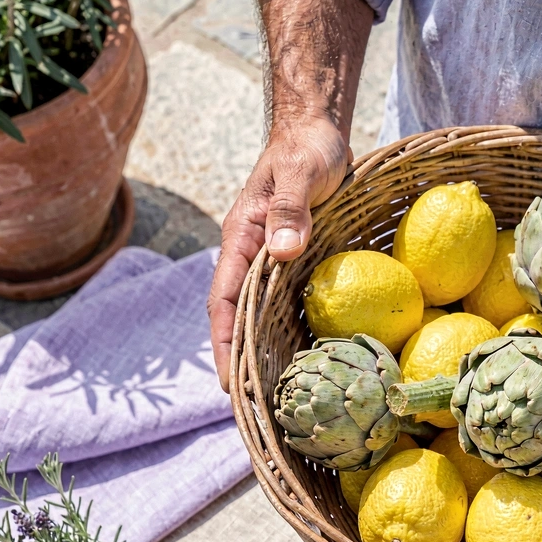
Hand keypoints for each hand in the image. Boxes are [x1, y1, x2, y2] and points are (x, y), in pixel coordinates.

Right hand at [208, 115, 350, 389]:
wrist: (317, 130)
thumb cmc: (308, 148)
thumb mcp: (301, 172)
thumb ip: (291, 208)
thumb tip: (283, 252)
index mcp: (242, 239)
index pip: (224, 302)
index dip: (225, 344)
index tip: (231, 384)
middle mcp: (253, 256)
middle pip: (240, 318)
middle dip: (242, 363)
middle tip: (255, 411)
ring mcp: (274, 260)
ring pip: (264, 314)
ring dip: (268, 352)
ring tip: (282, 399)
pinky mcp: (296, 260)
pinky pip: (290, 301)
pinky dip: (294, 329)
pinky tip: (314, 357)